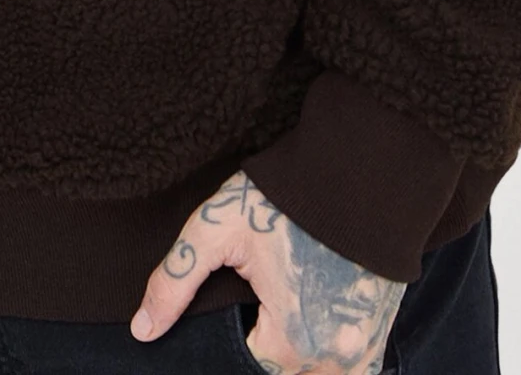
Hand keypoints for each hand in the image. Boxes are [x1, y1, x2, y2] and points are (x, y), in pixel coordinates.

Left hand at [131, 169, 404, 373]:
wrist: (360, 167)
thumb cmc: (286, 196)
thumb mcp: (219, 228)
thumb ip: (176, 281)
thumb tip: (141, 331)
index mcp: (292, 340)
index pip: (245, 366)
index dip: (232, 336)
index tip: (238, 301)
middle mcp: (334, 358)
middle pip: (282, 374)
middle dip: (266, 343)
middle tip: (263, 296)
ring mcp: (362, 350)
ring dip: (299, 356)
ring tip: (285, 308)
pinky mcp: (379, 335)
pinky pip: (351, 372)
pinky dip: (330, 360)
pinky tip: (313, 323)